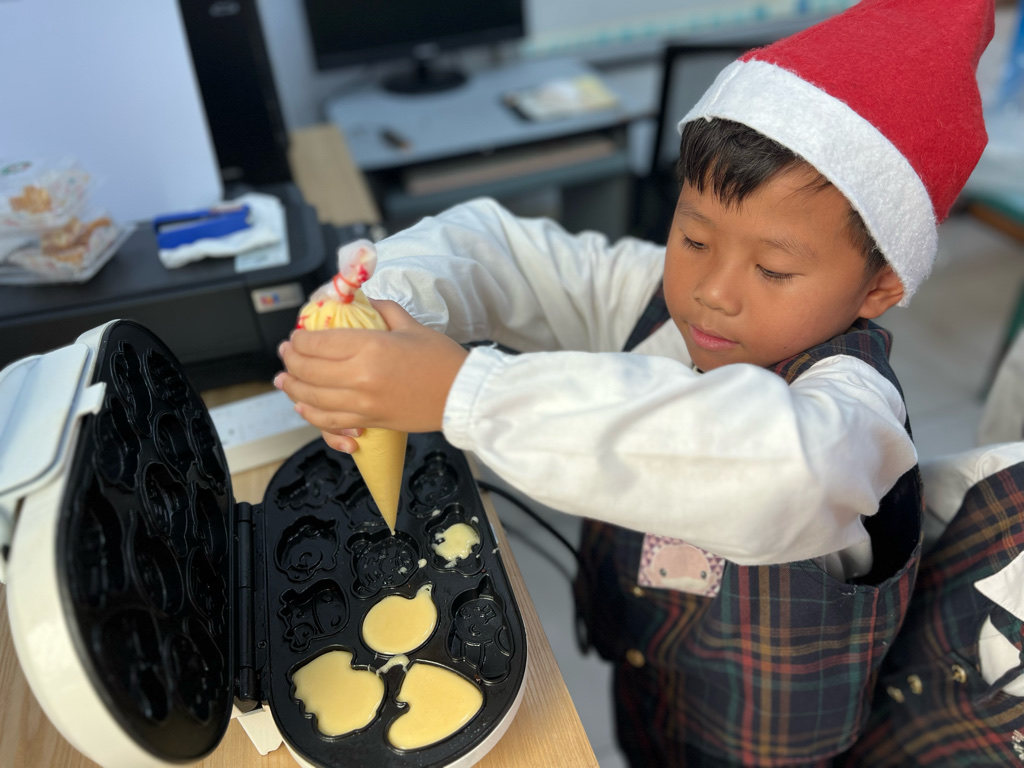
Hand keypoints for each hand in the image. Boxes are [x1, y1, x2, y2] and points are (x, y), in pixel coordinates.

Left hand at [275, 300, 468, 452]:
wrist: (462, 395)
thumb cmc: (442, 360)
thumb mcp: (411, 325)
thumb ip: (383, 310)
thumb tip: (366, 301)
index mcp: (370, 347)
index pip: (318, 342)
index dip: (300, 339)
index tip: (296, 336)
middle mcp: (359, 377)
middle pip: (308, 370)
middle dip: (290, 360)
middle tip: (286, 353)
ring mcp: (362, 403)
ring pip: (312, 398)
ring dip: (292, 388)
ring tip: (284, 380)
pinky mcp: (368, 421)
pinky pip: (329, 421)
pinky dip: (311, 413)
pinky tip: (302, 405)